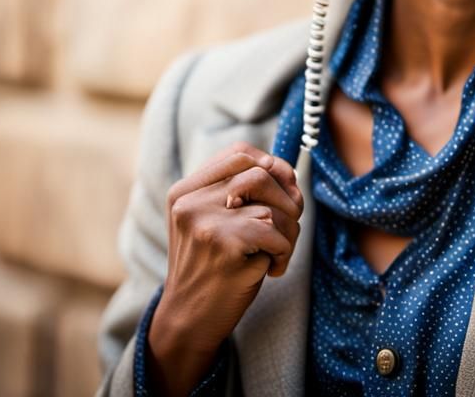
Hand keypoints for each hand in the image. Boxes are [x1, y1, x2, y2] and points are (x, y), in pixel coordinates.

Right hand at [152, 142, 304, 360]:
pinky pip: (275, 233)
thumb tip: (286, 170)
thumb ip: (238, 192)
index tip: (285, 187)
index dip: (272, 164)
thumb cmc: (211, 268)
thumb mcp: (209, 223)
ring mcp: (204, 222)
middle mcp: (190, 202)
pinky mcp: (223, 244)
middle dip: (288, 198)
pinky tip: (272, 269)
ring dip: (290, 231)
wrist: (188, 321)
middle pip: (261, 174)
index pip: (239, 153)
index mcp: (185, 191)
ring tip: (278, 251)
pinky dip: (284, 252)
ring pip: (272, 207)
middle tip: (290, 224)